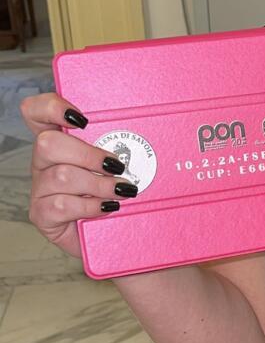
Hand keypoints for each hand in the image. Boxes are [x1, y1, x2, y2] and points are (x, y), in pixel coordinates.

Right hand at [21, 93, 137, 260]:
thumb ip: (120, 144)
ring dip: (98, 184)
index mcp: (59, 141)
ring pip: (61, 176)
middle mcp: (43, 162)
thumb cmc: (117, 193)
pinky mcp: (42, 215)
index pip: (37, 112)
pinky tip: (107, 208)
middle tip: (116, 166)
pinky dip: (90, 206)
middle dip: (88, 154)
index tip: (82, 118)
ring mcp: (40, 189)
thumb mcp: (119, 163)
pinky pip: (61, 205)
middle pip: (48, 143)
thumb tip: (150, 131)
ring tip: (122, 191)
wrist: (113, 234)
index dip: (51, 108)